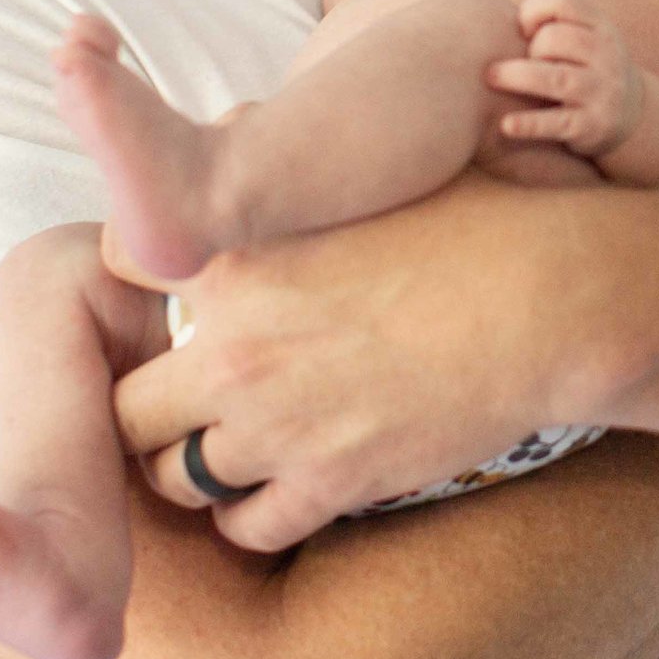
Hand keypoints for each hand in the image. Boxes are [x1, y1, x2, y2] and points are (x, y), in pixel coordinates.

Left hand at [109, 179, 574, 550]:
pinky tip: (278, 488)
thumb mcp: (357, 181)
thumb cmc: (466, 223)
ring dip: (193, 467)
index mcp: (234, 262)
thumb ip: (276, 178)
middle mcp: (235, 349)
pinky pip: (247, 528)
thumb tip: (229, 130)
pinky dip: (252, 515)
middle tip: (181, 405)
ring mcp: (278, 425)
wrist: (543, 299)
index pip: (114, 279)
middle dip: (149, 407)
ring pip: (173, 480)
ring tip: (228, 449)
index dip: (129, 297)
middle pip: (123, 409)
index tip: (159, 312)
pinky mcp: (330, 483)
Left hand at [483, 0, 641, 158]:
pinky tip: (506, 124)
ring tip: (491, 77)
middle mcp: (607, 56)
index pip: (565, 0)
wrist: (631, 116)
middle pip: (555, 38)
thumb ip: (551, 23)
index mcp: (602, 27)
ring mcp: (601, 92)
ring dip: (517, 76)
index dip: (534, 8)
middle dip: (529, 48)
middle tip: (518, 62)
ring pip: (554, 77)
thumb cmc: (586, 68)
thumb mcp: (585, 38)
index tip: (522, 28)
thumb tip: (493, 21)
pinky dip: (528, 124)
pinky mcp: (591, 126)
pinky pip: (555, 123)